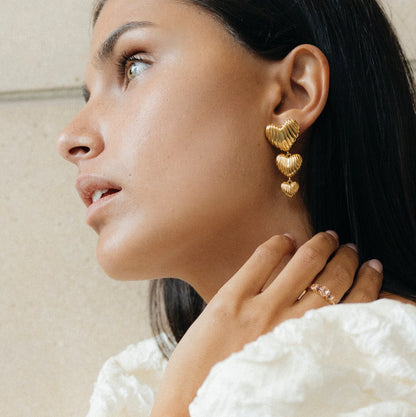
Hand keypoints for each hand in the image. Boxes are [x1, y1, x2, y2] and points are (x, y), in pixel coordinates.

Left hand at [150, 231, 382, 416]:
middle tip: (350, 248)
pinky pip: (262, 259)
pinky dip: (279, 243)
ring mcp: (261, 310)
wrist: (194, 402)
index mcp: (311, 350)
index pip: (354, 308)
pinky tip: (287, 238)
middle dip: (346, 259)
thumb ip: (307, 343)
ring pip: (305, 263)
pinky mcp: (231, 299)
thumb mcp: (288, 373)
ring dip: (321, 245)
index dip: (368, 283)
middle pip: (333, 279)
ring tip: (328, 237)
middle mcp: (292, 327)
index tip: (371, 269)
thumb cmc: (244, 393)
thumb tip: (322, 314)